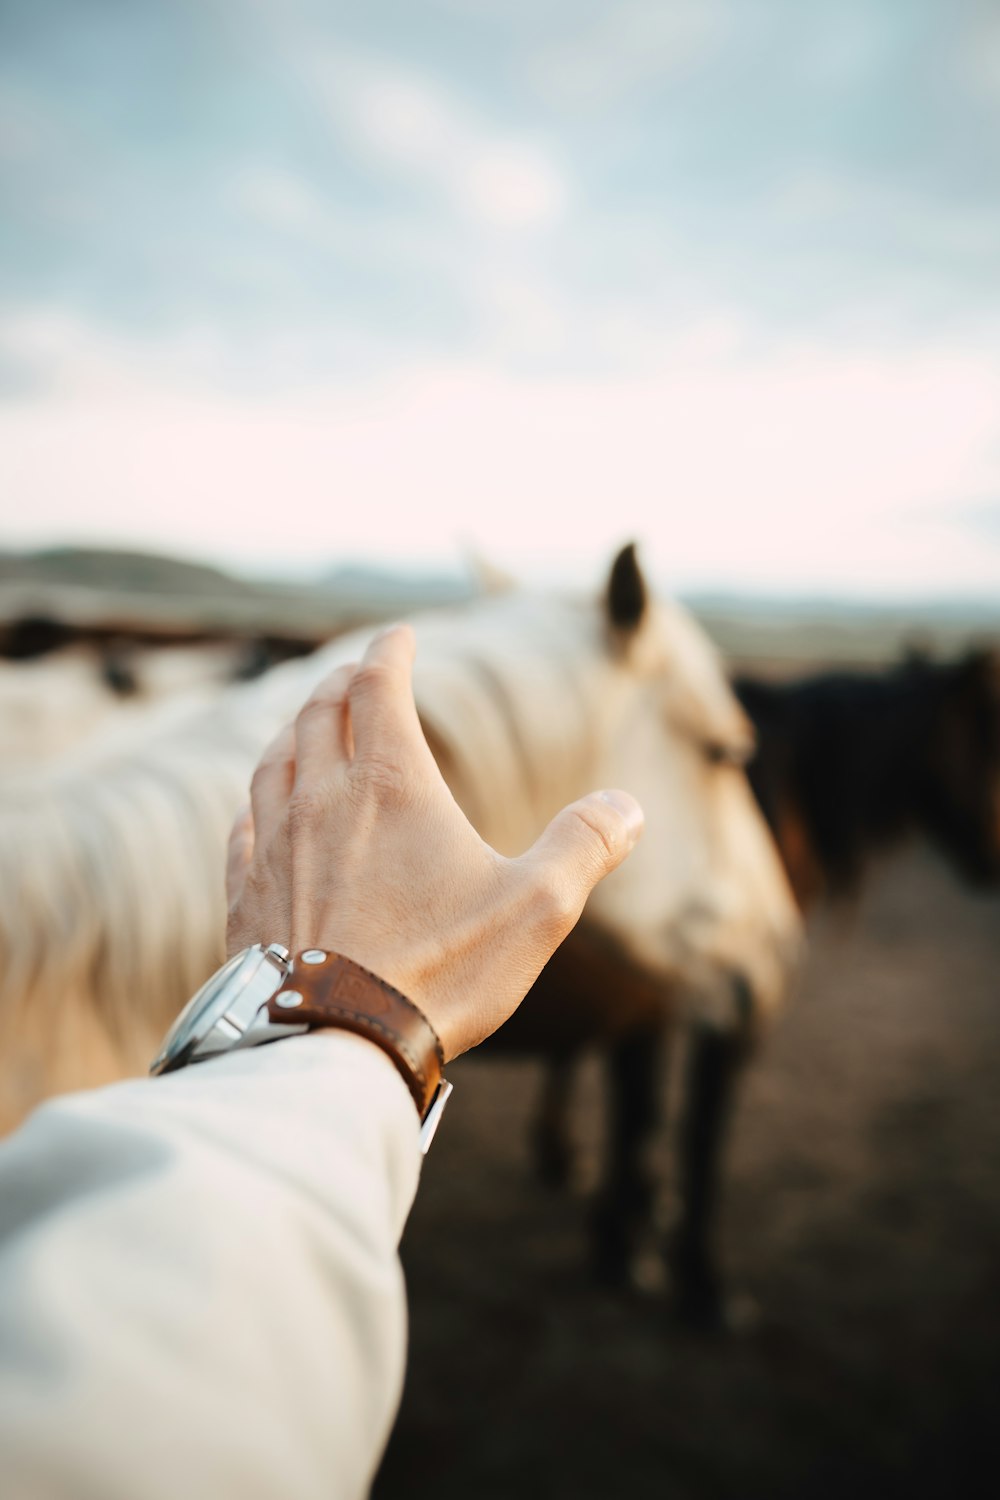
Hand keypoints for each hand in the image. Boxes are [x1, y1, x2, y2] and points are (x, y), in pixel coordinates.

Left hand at [226, 624, 643, 1060]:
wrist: (333, 1044)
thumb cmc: (439, 972)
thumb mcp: (537, 906)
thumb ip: (585, 845)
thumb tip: (627, 805)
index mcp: (391, 785)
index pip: (378, 687)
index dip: (389, 651)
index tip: (400, 635)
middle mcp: (321, 801)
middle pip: (317, 714)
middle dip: (341, 682)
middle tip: (357, 673)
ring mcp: (274, 848)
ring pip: (272, 763)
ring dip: (292, 731)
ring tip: (304, 725)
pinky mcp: (245, 898)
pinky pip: (242, 829)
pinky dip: (256, 803)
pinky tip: (257, 811)